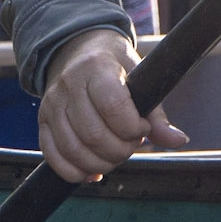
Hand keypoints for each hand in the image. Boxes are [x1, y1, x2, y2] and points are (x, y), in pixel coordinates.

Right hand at [37, 28, 188, 181]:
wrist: (77, 49)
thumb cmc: (114, 64)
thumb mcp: (140, 75)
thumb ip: (157, 113)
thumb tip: (178, 141)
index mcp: (97, 68)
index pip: (114, 106)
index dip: (133, 127)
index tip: (142, 128)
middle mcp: (69, 85)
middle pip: (94, 135)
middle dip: (120, 150)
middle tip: (131, 144)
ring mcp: (52, 104)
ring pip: (73, 150)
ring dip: (100, 164)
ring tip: (115, 155)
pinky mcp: (42, 122)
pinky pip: (53, 157)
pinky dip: (74, 172)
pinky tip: (92, 171)